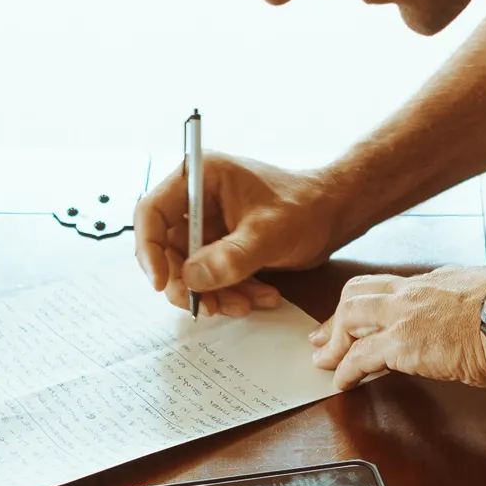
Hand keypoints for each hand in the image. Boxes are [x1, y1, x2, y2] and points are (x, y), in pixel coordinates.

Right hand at [134, 152, 352, 315]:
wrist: (336, 215)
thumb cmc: (307, 207)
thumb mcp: (269, 233)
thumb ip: (231, 256)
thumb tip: (192, 279)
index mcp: (200, 178)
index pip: (152, 213)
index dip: (149, 250)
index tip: (162, 283)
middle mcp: (197, 200)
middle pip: (167, 249)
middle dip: (188, 283)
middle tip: (207, 307)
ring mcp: (209, 225)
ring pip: (190, 270)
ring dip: (214, 294)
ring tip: (248, 304)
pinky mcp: (222, 247)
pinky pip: (212, 277)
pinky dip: (233, 292)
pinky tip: (264, 296)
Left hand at [309, 265, 485, 429]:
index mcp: (444, 283)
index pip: (397, 288)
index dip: (376, 305)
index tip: (367, 321)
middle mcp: (420, 291)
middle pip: (361, 291)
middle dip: (338, 315)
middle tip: (324, 337)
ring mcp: (407, 312)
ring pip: (350, 313)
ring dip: (334, 338)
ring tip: (324, 360)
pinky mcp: (402, 341)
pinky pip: (359, 354)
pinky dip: (345, 369)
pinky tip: (340, 383)